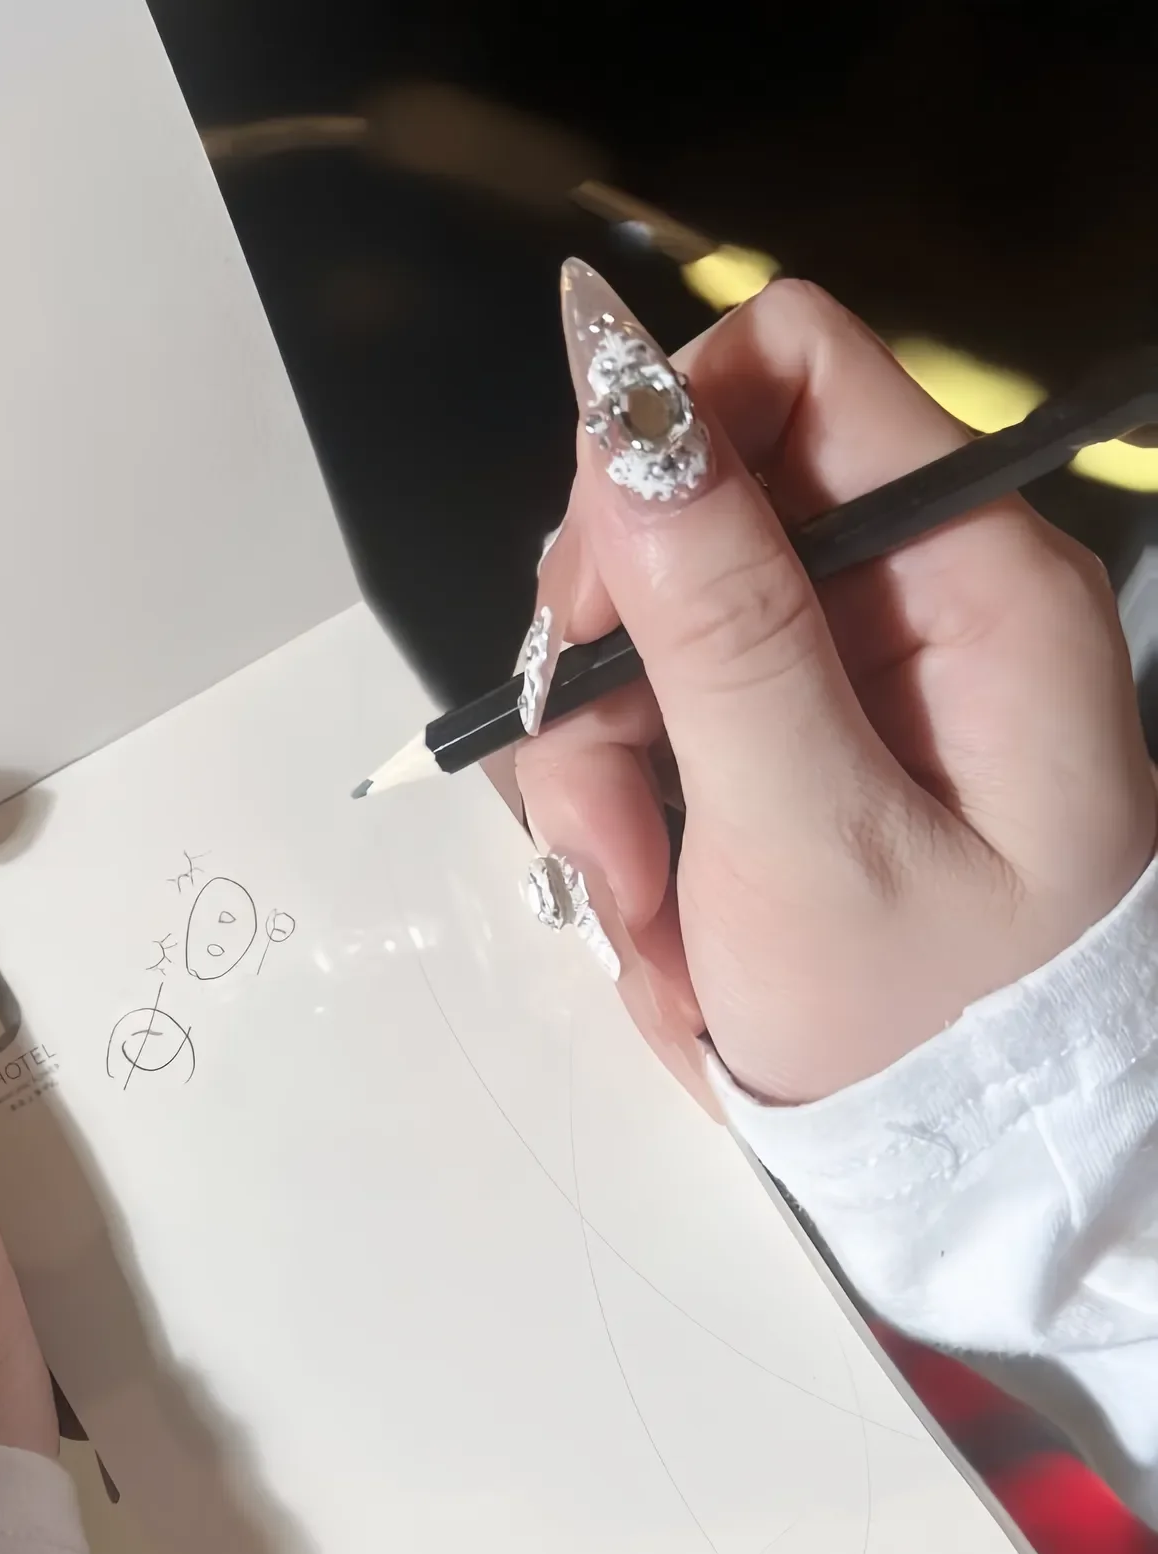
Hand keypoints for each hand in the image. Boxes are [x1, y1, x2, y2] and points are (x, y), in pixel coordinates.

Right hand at [518, 266, 1155, 1105]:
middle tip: (604, 812)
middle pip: (687, 515)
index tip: (590, 608)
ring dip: (602, 773)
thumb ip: (719, 623)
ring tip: (645, 911)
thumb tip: (628, 410)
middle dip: (607, 662)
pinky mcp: (790, 747)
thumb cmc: (922, 1031)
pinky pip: (654, 726)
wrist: (958, 1181)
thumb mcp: (808, 834)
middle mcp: (909, 601)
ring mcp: (844, 678)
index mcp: (966, 579)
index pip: (788, 369)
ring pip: (645, 637)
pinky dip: (627, 818)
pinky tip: (663, 916)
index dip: (657, 449)